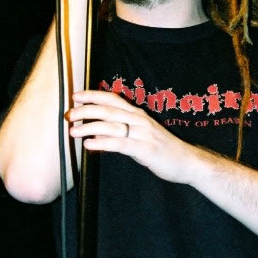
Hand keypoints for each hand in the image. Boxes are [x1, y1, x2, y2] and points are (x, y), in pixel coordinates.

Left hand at [66, 90, 195, 183]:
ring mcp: (143, 134)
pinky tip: (89, 145)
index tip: (76, 96)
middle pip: (109, 110)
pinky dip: (102, 143)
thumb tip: (97, 132)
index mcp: (138, 115)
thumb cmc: (163, 150)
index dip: (94, 95)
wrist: (187, 162)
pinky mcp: (145, 149)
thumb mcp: (141, 136)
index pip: (113, 99)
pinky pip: (120, 144)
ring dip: (89, 127)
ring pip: (112, 125)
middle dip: (86, 110)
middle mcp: (140, 121)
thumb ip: (120, 132)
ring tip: (73, 131)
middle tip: (69, 114)